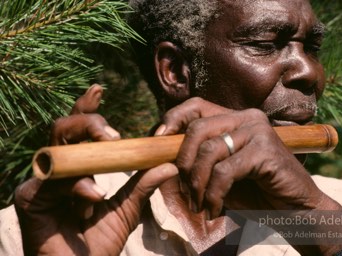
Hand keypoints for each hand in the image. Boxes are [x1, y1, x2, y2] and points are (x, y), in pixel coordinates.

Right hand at [14, 85, 177, 255]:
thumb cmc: (99, 242)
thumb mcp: (127, 208)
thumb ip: (143, 185)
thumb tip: (169, 164)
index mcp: (78, 167)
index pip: (78, 130)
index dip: (86, 107)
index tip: (99, 88)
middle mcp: (57, 169)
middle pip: (63, 128)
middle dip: (88, 123)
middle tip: (113, 134)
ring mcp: (40, 181)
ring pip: (57, 148)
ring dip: (86, 157)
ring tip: (106, 175)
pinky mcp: (29, 197)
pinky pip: (53, 180)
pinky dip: (77, 188)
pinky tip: (92, 202)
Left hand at [156, 97, 327, 217]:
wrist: (295, 209)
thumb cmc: (255, 191)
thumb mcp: (220, 173)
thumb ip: (199, 161)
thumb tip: (163, 156)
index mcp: (235, 118)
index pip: (196, 106)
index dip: (173, 119)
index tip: (158, 139)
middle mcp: (247, 118)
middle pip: (197, 129)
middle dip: (183, 162)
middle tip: (185, 190)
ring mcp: (258, 131)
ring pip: (208, 151)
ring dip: (197, 184)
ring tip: (200, 205)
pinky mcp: (265, 150)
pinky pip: (225, 172)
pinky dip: (214, 195)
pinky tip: (216, 209)